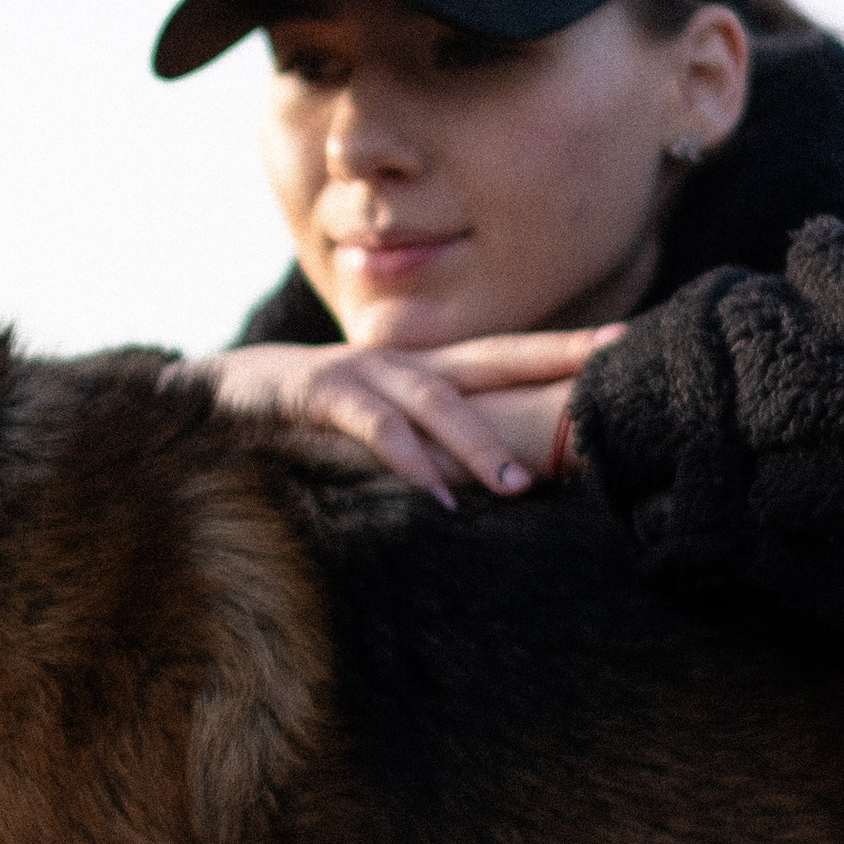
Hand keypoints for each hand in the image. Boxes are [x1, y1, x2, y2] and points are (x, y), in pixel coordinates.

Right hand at [194, 329, 624, 505]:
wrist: (215, 394)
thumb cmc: (307, 415)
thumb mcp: (378, 422)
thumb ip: (431, 438)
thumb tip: (497, 475)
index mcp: (427, 370)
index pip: (509, 355)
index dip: (566, 350)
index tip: (628, 346)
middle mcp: (405, 364)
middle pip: (493, 357)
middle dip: (553, 362)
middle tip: (611, 375)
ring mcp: (363, 374)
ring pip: (436, 402)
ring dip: (478, 445)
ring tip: (518, 489)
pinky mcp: (320, 394)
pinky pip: (372, 428)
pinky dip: (406, 461)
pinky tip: (435, 497)